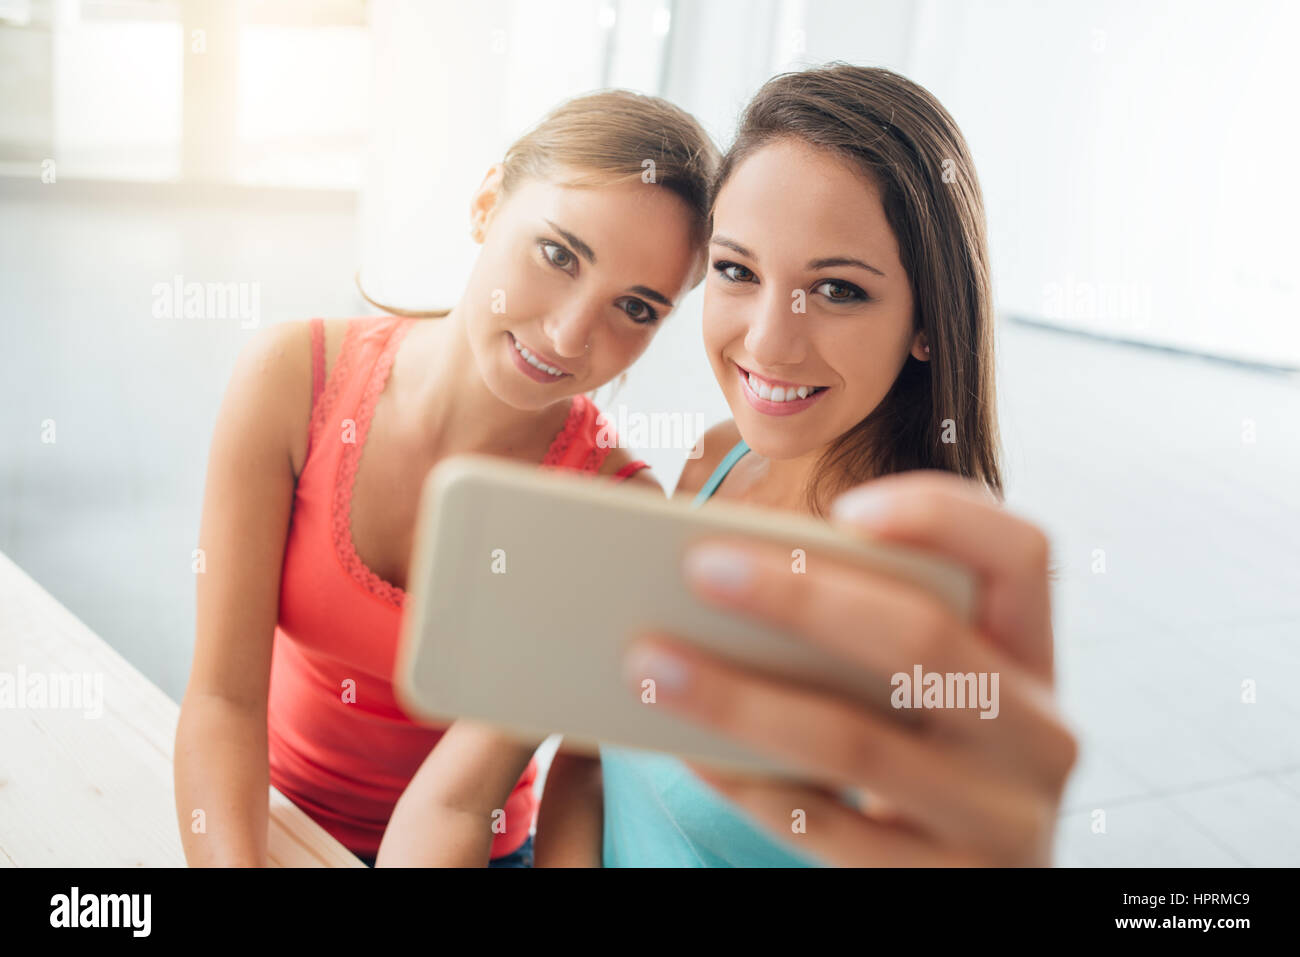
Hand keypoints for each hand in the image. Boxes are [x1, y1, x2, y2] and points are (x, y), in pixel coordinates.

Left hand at [622, 471, 1077, 865]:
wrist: (971, 887)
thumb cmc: (924, 757)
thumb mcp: (929, 692)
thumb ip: (870, 635)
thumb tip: (729, 576)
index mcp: (1034, 655)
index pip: (1022, 554)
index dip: (940, 516)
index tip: (843, 505)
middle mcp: (1040, 735)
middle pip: (923, 639)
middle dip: (800, 595)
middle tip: (699, 566)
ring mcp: (1004, 822)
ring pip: (857, 743)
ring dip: (739, 696)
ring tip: (650, 660)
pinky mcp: (949, 889)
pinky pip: (828, 830)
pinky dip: (747, 783)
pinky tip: (687, 750)